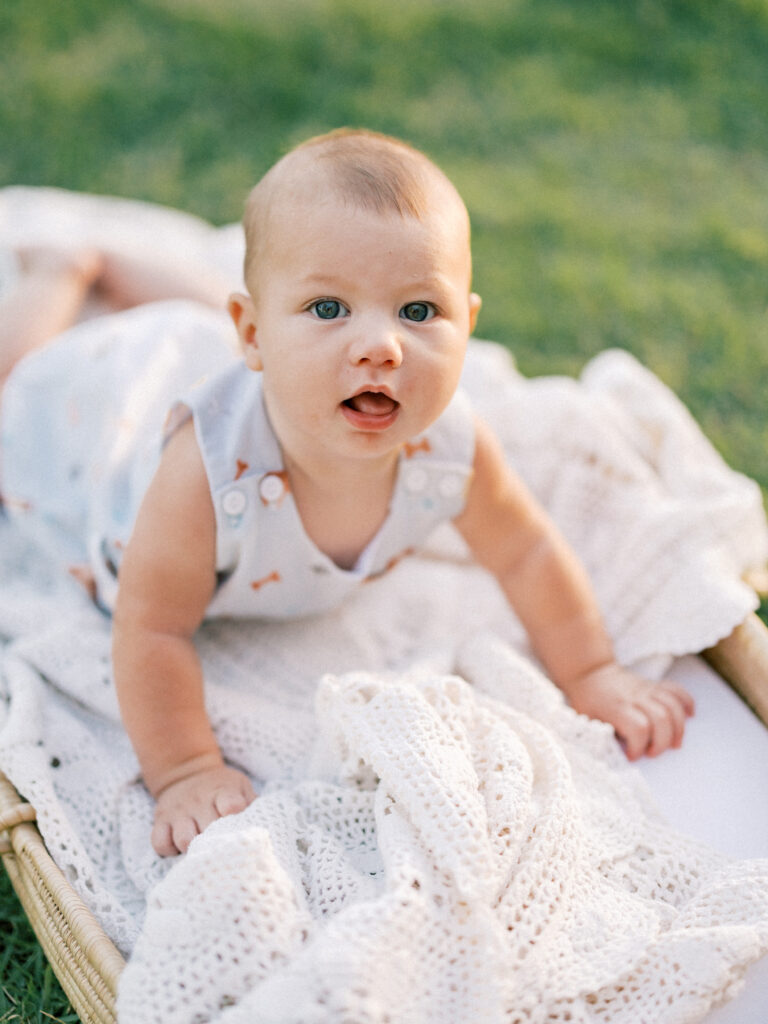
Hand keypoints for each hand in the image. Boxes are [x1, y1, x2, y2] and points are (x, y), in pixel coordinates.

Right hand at [151, 764, 255, 856]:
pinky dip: (169, 850)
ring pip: (184, 839)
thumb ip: (253, 805)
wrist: (188, 773)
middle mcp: (199, 801)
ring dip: (194, 849)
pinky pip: (160, 843)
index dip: (237, 819)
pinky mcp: (160, 820)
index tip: (241, 828)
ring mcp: (179, 811)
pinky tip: (180, 849)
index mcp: (223, 791)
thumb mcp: (241, 787)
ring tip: (202, 851)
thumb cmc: (222, 789)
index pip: (232, 805)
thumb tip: (270, 826)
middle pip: (208, 829)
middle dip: (217, 842)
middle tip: (224, 849)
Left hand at [562, 662, 694, 759]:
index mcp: (616, 708)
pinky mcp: (654, 686)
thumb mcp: (585, 721)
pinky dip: (686, 703)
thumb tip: (611, 759)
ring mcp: (646, 690)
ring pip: (673, 706)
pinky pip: (676, 690)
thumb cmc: (587, 702)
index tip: (631, 756)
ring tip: (673, 744)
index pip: (638, 728)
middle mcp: (634, 697)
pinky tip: (689, 716)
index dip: (638, 747)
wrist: (590, 673)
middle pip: (661, 718)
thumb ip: (599, 738)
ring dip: (678, 729)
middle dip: (661, 742)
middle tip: (651, 753)